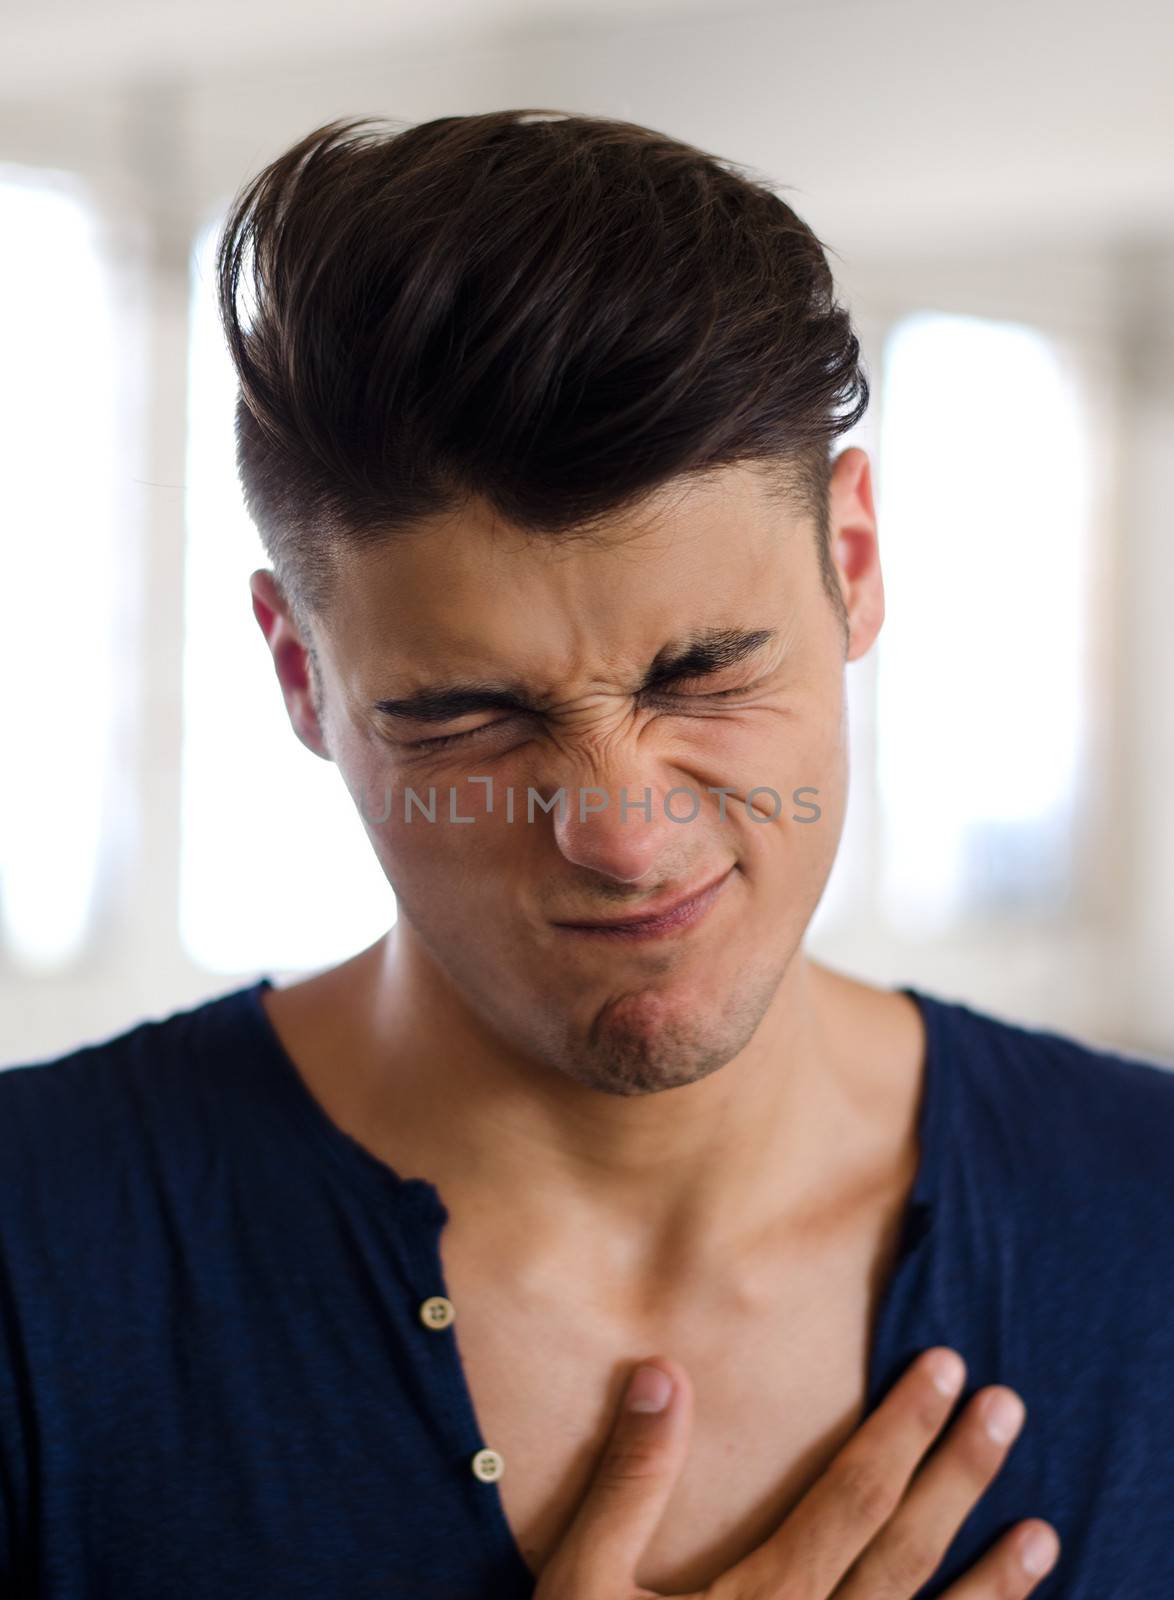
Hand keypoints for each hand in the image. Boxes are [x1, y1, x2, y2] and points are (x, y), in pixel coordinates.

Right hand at [532, 1347, 1059, 1598]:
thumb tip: (663, 1370)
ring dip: (994, 1587)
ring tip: (1043, 1534)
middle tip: (1006, 1407)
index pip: (853, 1497)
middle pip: (907, 1552)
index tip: (944, 1369)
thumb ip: (631, 1481)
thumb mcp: (584, 1585)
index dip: (902, 1429)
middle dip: (960, 1476)